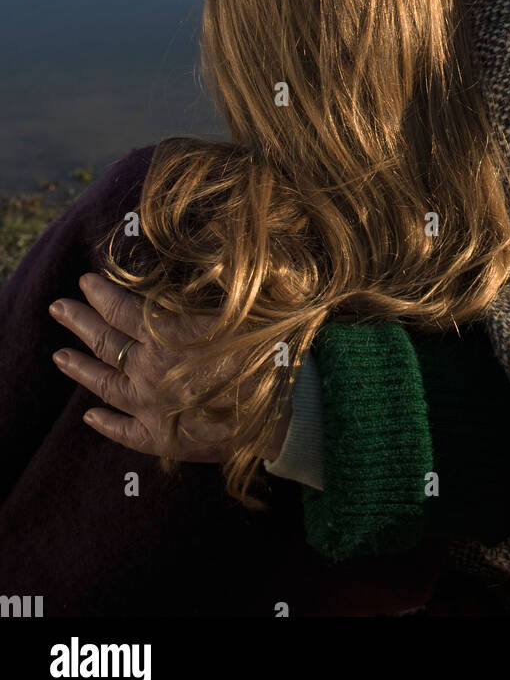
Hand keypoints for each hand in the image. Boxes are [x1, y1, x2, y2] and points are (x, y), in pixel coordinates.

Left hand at [49, 273, 289, 462]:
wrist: (282, 414)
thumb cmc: (267, 353)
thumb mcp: (243, 303)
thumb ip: (212, 279)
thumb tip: (203, 240)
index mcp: (166, 334)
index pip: (120, 309)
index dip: (100, 294)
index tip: (85, 282)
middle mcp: (148, 369)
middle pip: (104, 341)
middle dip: (78, 321)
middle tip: (57, 307)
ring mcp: (149, 408)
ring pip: (103, 385)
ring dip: (80, 368)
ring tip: (59, 357)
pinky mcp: (159, 439)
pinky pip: (121, 431)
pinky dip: (103, 422)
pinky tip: (89, 415)